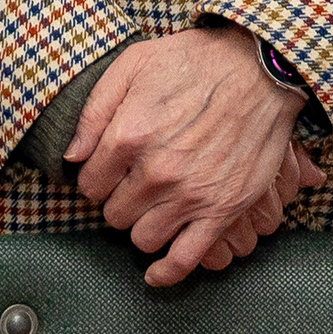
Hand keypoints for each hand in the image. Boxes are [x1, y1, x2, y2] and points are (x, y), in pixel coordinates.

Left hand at [64, 26, 321, 285]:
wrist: (260, 69)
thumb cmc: (195, 61)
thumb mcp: (134, 63)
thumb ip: (95, 110)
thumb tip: (72, 157)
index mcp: (130, 134)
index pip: (91, 184)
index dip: (98, 178)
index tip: (110, 172)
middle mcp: (157, 171)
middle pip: (115, 214)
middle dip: (120, 201)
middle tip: (134, 185)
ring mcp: (190, 194)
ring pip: (143, 239)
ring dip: (142, 226)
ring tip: (153, 207)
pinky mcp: (222, 209)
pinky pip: (185, 259)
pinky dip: (166, 272)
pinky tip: (155, 273)